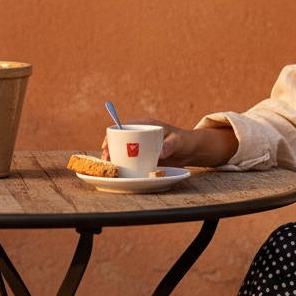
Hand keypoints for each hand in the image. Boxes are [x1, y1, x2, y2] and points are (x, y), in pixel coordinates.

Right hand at [102, 117, 237, 169]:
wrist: (189, 151)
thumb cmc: (183, 141)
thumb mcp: (177, 142)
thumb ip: (170, 145)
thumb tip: (162, 152)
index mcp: (145, 124)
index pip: (124, 126)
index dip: (112, 134)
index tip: (106, 144)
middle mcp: (140, 133)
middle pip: (119, 139)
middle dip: (109, 148)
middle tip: (105, 159)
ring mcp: (140, 145)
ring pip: (122, 149)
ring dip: (114, 157)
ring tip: (109, 166)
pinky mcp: (142, 155)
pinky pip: (130, 158)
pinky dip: (123, 163)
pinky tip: (118, 171)